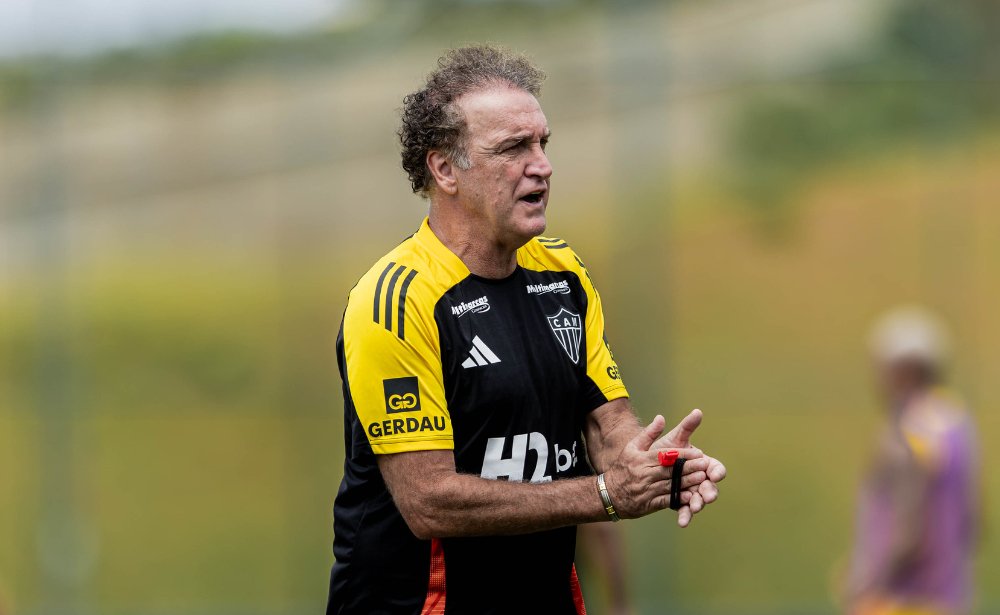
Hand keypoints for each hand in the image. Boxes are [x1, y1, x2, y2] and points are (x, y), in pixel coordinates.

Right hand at [603, 415, 710, 519]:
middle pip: (670, 471)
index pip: (665, 456)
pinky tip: (690, 497)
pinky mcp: (648, 504)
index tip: (698, 453)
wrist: (608, 494)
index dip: (683, 455)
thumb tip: (661, 417)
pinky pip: (665, 501)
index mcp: (641, 459)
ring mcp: (646, 490)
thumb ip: (649, 433)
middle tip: (705, 465)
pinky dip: (678, 499)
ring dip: (687, 483)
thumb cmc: (623, 467)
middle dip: (689, 468)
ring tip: (703, 479)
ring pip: (670, 486)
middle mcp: (644, 474)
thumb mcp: (632, 447)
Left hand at [653, 409, 726, 526]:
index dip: (716, 471)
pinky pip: (685, 510)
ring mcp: (691, 492)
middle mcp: (700, 479)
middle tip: (708, 496)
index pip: (715, 468)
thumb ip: (687, 427)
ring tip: (694, 508)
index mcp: (702, 463)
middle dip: (710, 491)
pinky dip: (685, 516)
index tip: (714, 474)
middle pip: (710, 486)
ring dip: (698, 504)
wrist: (646, 466)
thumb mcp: (674, 438)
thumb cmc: (664, 449)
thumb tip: (697, 411)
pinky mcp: (681, 502)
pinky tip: (682, 522)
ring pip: (699, 500)